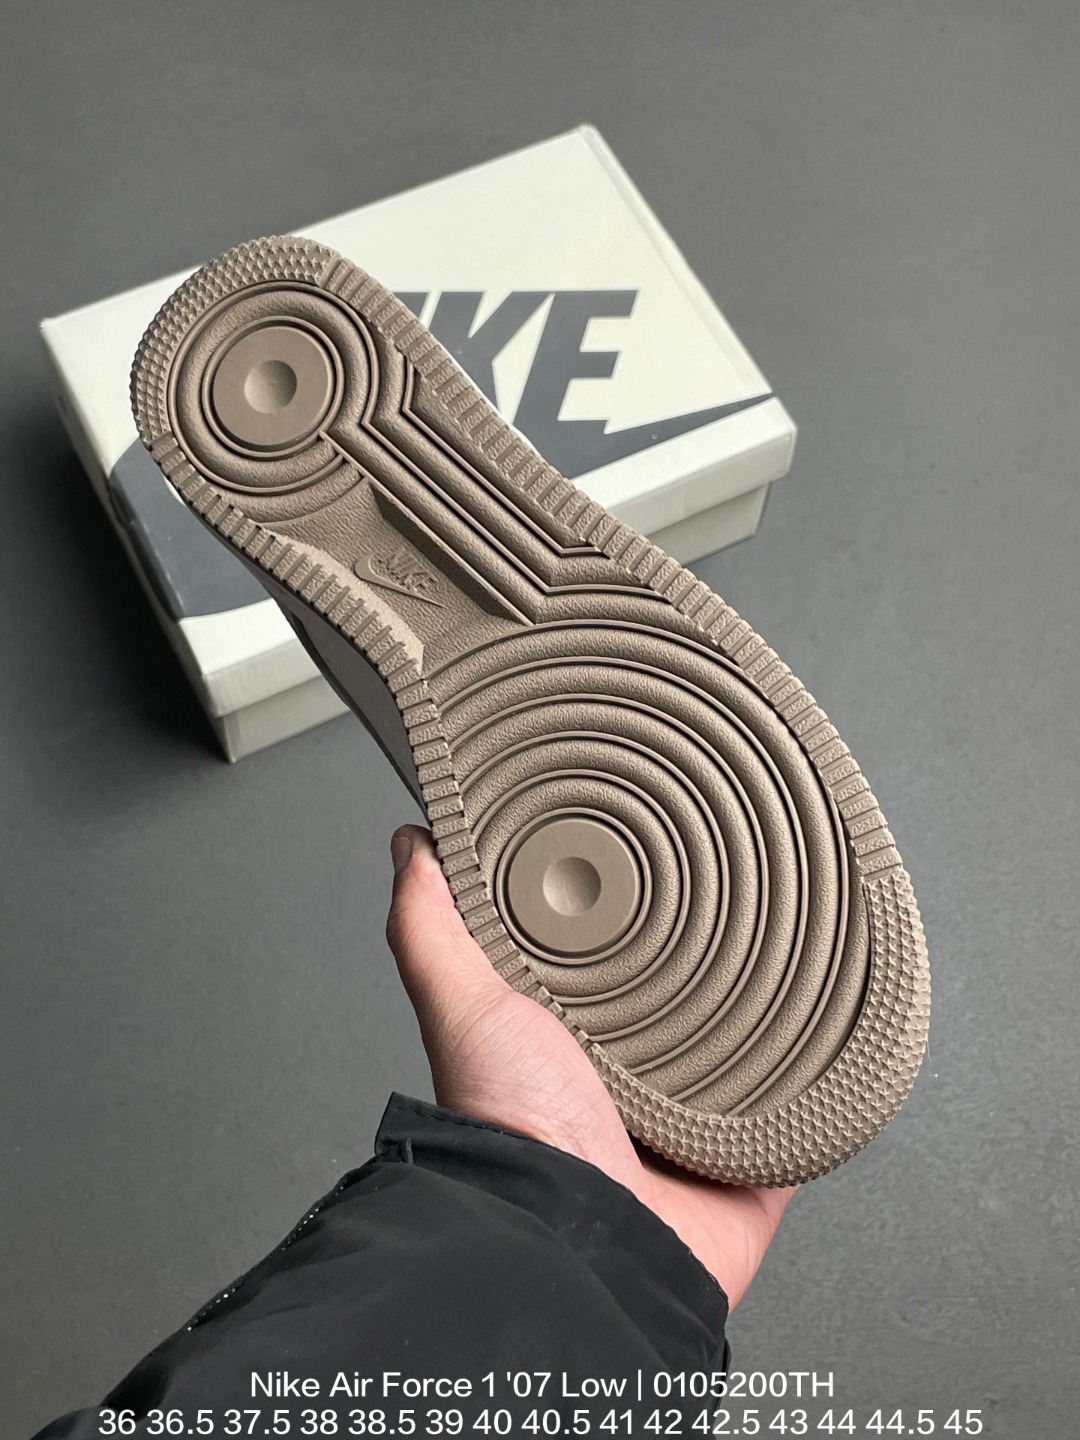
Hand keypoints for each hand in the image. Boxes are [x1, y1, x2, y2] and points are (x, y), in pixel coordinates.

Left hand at [386, 825, 795, 1306]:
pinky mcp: (750, 1162)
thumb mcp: (462, 1006)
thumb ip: (431, 928)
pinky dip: (818, 1083)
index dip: (623, 915)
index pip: (604, 962)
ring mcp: (691, 1125)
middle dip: (709, 960)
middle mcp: (628, 1084)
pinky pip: (800, 1115)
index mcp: (566, 1044)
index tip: (648, 863)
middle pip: (683, 1003)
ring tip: (794, 955)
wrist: (581, 1245)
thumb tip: (409, 846)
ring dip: (767, 1017)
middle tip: (738, 903)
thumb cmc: (514, 1133)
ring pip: (746, 1051)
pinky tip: (833, 1038)